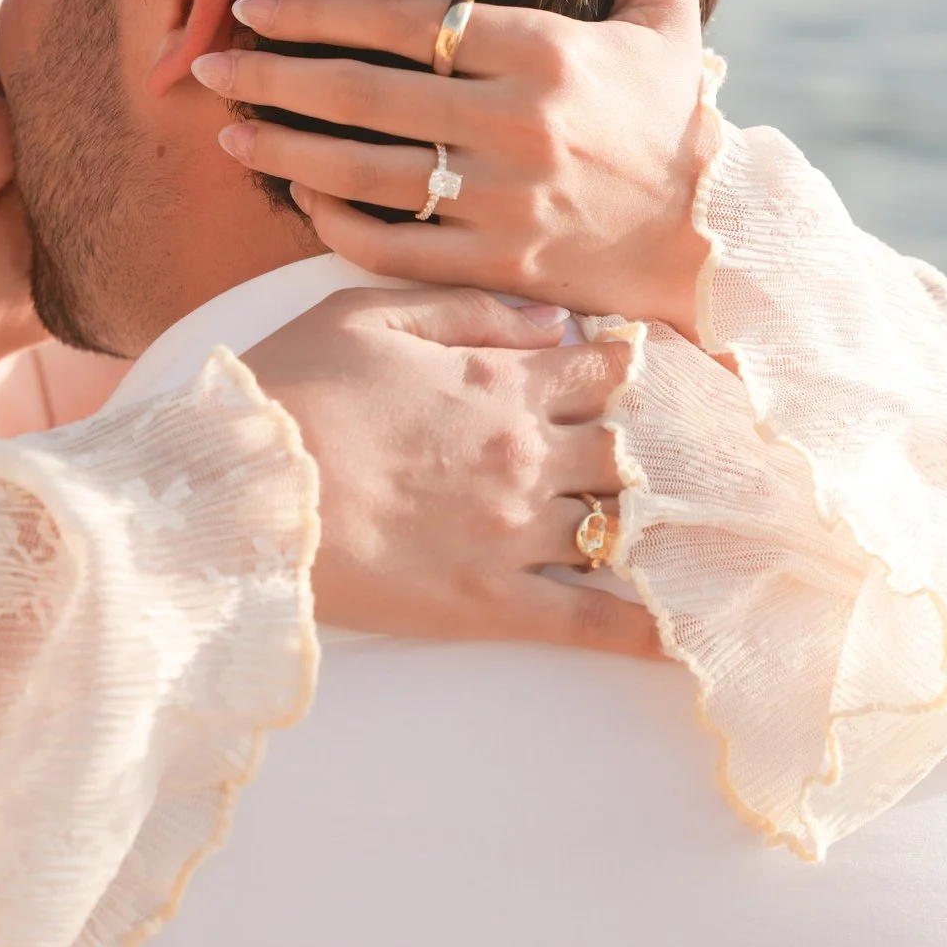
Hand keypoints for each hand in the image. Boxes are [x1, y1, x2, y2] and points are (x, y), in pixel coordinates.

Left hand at [194, 0, 712, 337]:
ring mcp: (502, 201)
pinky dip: (336, 226)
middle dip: (271, 78)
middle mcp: (516, 124)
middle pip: (363, 94)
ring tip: (227, 135)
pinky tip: (302, 200)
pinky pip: (392, 246)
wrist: (714, 238)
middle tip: (207, 66)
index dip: (315, 11)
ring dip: (283, 154)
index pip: (402, 18)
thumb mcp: (668, 1)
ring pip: (363, 173)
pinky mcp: (495, 264)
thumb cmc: (676, 109)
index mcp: (546, 49)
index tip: (253, 5)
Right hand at [243, 285, 661, 658]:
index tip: (671, 374)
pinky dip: (648, 630)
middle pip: (639, 447)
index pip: (613, 367)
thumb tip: (557, 321)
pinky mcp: (492, 603)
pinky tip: (693, 635)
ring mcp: (517, 533)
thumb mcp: (367, 314)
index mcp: (502, 380)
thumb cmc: (290, 390)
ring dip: (669, 527)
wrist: (240, 492)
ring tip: (706, 532)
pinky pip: (592, 622)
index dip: (648, 367)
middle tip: (698, 455)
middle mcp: (528, 454)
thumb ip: (470, 310)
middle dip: (670, 447)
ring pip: (630, 528)